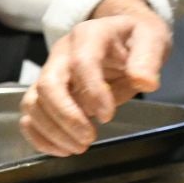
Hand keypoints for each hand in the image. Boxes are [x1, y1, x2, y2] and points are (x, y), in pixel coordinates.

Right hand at [20, 0, 170, 155]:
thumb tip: (145, 82)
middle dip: (66, 117)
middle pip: (48, 85)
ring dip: (52, 131)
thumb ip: (148, 61)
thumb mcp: (153, 40)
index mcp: (91, 35)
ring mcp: (50, 71)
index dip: (92, 91)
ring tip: (79, 147)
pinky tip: (62, 148)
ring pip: (33, 103)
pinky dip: (40, 135)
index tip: (108, 116)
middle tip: (89, 138)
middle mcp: (63, 52)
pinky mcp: (45, 90)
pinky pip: (31, 113)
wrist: (125, 35)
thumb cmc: (137, 38)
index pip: (82, 62)